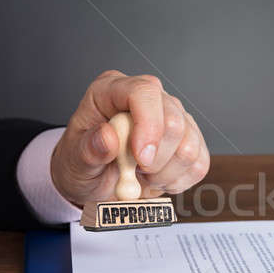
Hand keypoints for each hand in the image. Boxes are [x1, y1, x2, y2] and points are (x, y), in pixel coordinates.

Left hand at [51, 70, 209, 205]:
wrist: (97, 182)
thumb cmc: (83, 163)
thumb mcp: (74, 161)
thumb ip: (88, 150)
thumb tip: (108, 137)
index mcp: (113, 90)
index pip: (144, 92)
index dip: (149, 125)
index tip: (141, 158)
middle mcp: (149, 99)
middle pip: (174, 121)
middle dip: (155, 158)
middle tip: (133, 171)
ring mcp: (175, 117)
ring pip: (189, 146)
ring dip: (164, 172)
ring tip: (142, 174)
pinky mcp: (192, 141)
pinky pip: (199, 164)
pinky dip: (177, 181)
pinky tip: (157, 178)